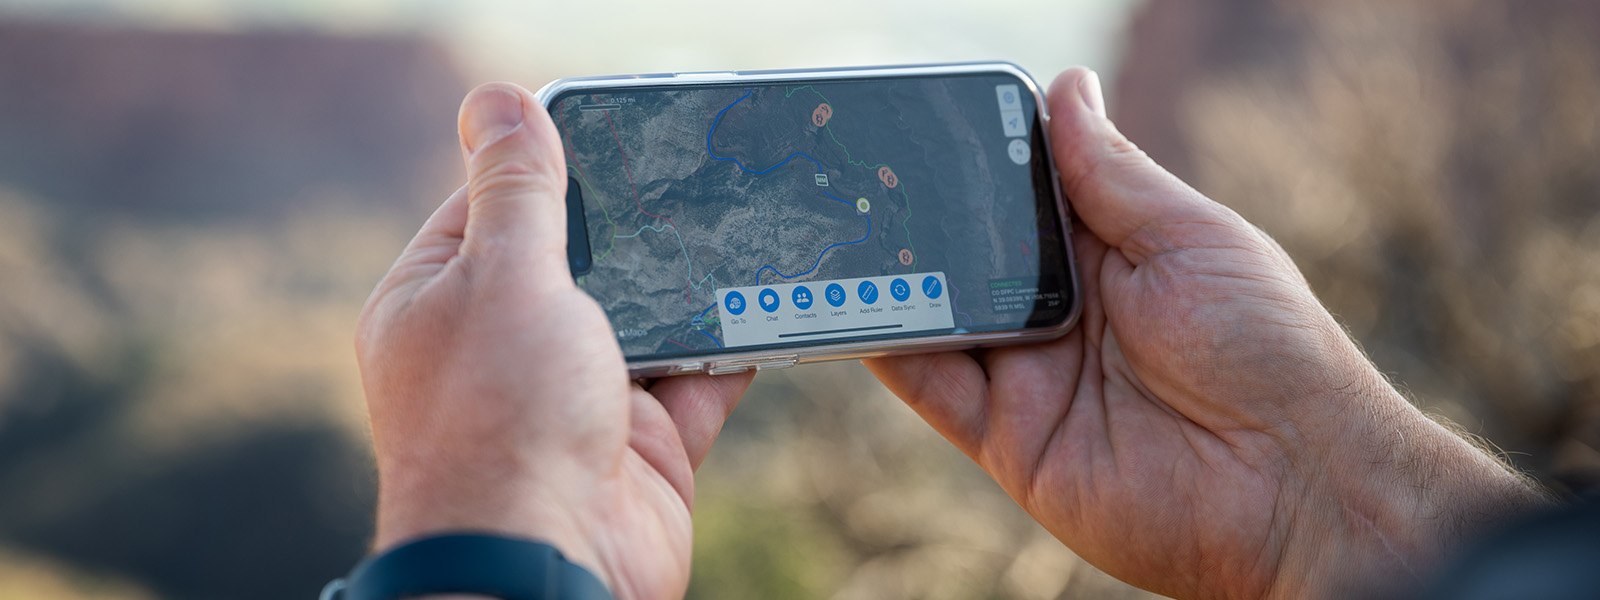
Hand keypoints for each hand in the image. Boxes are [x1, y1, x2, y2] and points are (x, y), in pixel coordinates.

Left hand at [355, 83, 752, 599]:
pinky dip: (728, 349)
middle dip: (635, 228)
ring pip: (644, 318)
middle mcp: (503, 349)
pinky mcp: (641, 441)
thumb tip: (498, 100)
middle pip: (580, 261)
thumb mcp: (505, 276)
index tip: (613, 130)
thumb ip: (519, 190)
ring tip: (736, 228)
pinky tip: (761, 306)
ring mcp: (574, 398)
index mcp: (439, 304)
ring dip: (687, 287)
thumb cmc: (499, 423)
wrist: (549, 565)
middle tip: (691, 177)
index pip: (490, 209)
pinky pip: (695, 379)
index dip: (547, 167)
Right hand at [865, 68, 1548, 599]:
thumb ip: (1111, 174)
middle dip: (923, 223)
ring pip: (942, 318)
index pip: (1024, 200)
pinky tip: (858, 308)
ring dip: (896, 282)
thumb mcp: (1189, 239)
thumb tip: (1066, 87)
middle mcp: (1062, 314)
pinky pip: (935, 389)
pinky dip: (892, 349)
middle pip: (972, 258)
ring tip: (848, 235)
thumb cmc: (1265, 347)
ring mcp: (1032, 377)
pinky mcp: (1010, 439)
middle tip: (866, 180)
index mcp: (1111, 256)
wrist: (1293, 485)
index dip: (981, 166)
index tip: (926, 126)